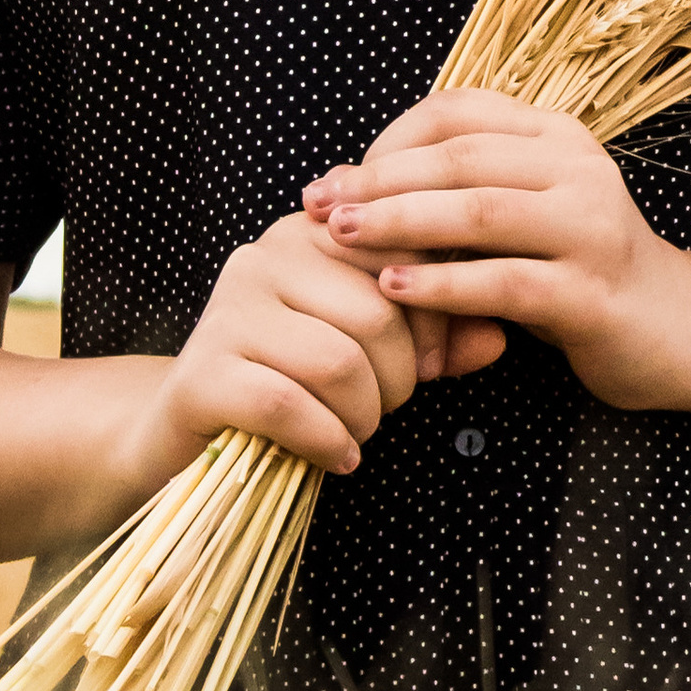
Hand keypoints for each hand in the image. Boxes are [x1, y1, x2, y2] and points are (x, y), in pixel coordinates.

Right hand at [151, 211, 428, 479]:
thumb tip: (498, 338)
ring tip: (355, 433)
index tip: (427, 366)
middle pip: (376, 314)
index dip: (434, 320)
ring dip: (364, 416)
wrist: (192, 433)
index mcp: (310, 233)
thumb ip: (437, 340)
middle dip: (399, 379)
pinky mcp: (201, 372)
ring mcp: (226, 311)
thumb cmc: (295, 384)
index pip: (402, 254)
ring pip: (337, 362)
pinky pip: (288, 406)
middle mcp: (263, 255)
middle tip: (383, 408)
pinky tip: (336, 457)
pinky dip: (327, 441)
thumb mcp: (375, 355)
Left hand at [304, 90, 690, 411]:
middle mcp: (579, 170)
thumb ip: (460, 190)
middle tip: (319, 206)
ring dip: (400, 222)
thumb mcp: (524, 214)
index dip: (388, 140)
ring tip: (341, 237)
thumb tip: (349, 179)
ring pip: (479, 213)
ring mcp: (591, 230)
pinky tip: (393, 288)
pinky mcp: (592, 294)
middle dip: (377, 181)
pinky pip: (504, 283)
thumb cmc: (580, 271)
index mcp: (558, 137)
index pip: (458, 112)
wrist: (679, 329)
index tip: (337, 178)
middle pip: (459, 158)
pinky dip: (442, 285)